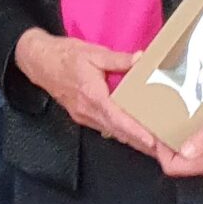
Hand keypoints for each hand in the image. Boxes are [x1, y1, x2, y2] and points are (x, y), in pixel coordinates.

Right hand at [12, 29, 158, 154]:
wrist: (38, 61)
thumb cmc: (64, 55)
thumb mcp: (93, 52)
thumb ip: (118, 59)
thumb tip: (141, 59)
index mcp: (92, 95)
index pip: (118, 118)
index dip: (135, 131)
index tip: (152, 141)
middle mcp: (88, 111)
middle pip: (118, 131)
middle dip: (140, 142)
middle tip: (164, 150)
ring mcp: (84, 116)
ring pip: (112, 132)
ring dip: (132, 140)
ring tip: (154, 146)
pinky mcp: (81, 116)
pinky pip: (105, 128)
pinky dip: (121, 133)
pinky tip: (133, 133)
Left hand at [157, 84, 202, 182]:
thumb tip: (185, 152)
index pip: (175, 168)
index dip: (161, 152)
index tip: (157, 133)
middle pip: (182, 166)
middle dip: (169, 149)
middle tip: (162, 127)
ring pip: (193, 162)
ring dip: (182, 147)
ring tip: (175, 126)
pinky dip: (195, 146)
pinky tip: (193, 130)